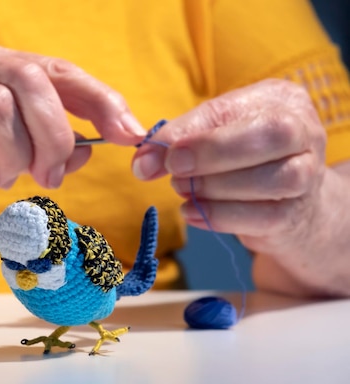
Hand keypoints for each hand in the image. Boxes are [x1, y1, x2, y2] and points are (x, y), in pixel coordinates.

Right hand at [0, 41, 144, 214]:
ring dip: (12, 158)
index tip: (130, 133)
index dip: (98, 99)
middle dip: (54, 133)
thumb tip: (88, 152)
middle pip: (27, 79)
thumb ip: (44, 147)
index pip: (55, 68)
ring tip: (2, 180)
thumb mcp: (5, 155)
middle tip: (52, 174)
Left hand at [132, 79, 349, 295]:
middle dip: (212, 153)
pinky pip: (261, 217)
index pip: (232, 109)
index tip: (153, 154)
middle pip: (270, 135)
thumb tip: (142, 163)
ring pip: (272, 180)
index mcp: (279, 99)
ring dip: (215, 188)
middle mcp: (304, 131)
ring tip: (184, 190)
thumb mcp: (211, 135)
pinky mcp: (296, 214)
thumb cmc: (242, 158)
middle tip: (174, 170)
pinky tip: (191, 212)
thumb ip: (177, 141)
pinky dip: (218, 216)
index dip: (188, 132)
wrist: (289, 202)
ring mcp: (308, 175)